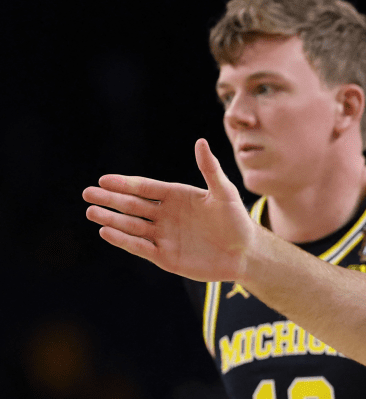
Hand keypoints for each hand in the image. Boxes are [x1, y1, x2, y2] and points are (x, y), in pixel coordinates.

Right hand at [83, 138, 256, 282]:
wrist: (245, 253)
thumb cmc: (237, 220)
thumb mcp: (224, 192)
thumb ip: (210, 169)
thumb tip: (201, 142)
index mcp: (176, 197)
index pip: (145, 188)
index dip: (125, 184)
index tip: (104, 179)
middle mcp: (166, 215)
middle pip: (133, 206)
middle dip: (111, 199)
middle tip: (88, 193)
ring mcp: (163, 235)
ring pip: (132, 226)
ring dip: (111, 219)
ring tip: (91, 212)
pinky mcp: (164, 256)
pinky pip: (139, 247)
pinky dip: (123, 240)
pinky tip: (106, 232)